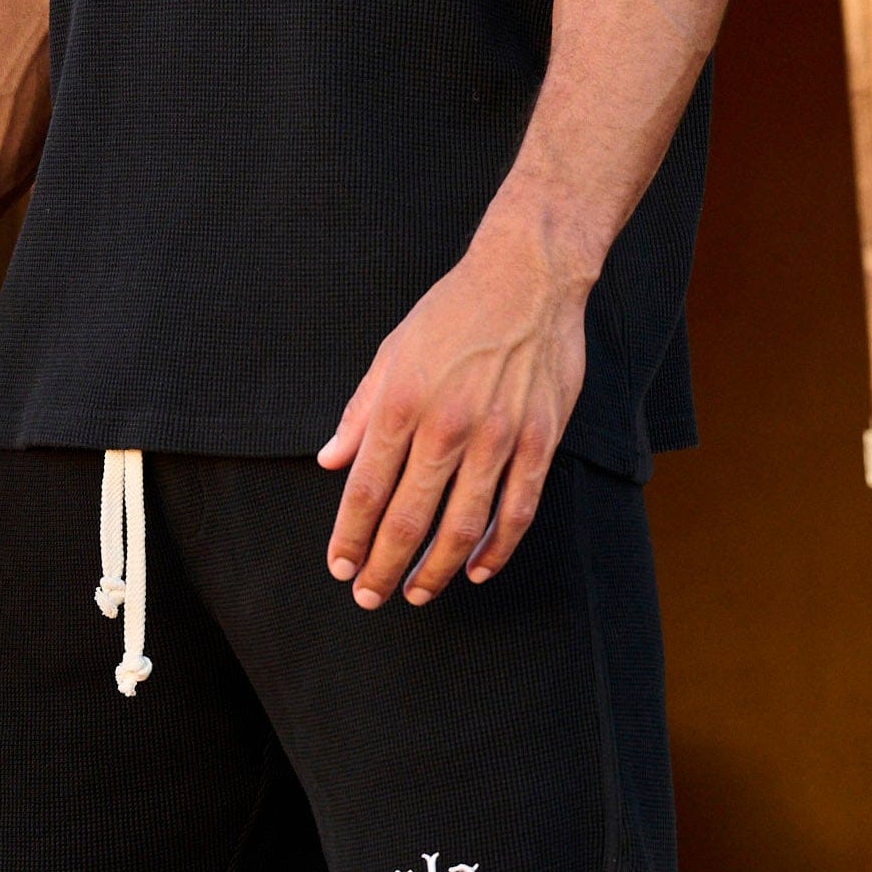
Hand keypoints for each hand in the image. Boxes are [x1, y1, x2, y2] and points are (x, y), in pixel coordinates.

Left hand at [317, 205, 587, 607]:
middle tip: (369, 596)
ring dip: (435, 570)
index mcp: (402, 402)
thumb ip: (360, 412)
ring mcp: (498, 435)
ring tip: (416, 593)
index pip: (365, 490)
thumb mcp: (392, 351)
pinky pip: (517, 509)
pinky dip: (496, 548)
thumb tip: (330, 462)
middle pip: (408, 518)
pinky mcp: (540, 439)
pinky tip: (476, 569)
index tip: (340, 566)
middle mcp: (447, 425)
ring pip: (462, 526)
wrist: (527, 276)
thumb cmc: (453, 311)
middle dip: (383, 567)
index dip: (349, 537)